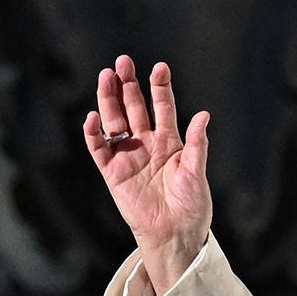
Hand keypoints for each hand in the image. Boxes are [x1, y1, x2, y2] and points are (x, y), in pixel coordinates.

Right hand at [84, 54, 211, 294]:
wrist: (176, 233)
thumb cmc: (191, 205)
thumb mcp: (197, 171)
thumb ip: (196, 144)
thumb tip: (203, 115)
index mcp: (169, 141)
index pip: (162, 107)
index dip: (160, 88)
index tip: (159, 67)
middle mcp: (146, 144)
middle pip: (134, 108)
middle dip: (128, 85)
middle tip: (123, 62)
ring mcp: (128, 156)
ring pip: (115, 122)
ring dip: (109, 100)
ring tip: (106, 77)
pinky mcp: (113, 173)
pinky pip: (100, 150)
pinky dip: (94, 134)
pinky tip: (93, 117)